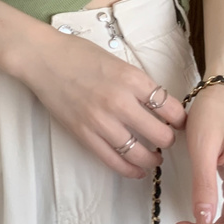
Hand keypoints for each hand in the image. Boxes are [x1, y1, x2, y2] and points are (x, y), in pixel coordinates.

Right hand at [18, 27, 186, 179]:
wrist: (43, 59)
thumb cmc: (79, 54)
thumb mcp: (118, 61)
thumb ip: (137, 83)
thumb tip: (159, 104)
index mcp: (132, 79)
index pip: (170, 108)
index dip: (180, 119)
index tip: (180, 122)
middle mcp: (120, 102)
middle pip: (160, 134)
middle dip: (169, 140)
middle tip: (167, 139)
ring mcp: (101, 121)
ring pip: (139, 153)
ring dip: (152, 159)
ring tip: (155, 157)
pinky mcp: (84, 135)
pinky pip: (113, 160)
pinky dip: (130, 170)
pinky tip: (137, 170)